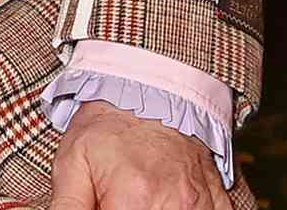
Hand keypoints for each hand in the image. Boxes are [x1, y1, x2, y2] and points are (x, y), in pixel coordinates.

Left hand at [49, 101, 230, 208]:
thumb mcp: (73, 161)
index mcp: (134, 198)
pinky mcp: (218, 203)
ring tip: (137, 197)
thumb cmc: (108, 127)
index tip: (102, 205)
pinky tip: (165, 200)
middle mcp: (175, 205)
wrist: (149, 89)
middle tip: (115, 199)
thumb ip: (67, 206)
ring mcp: (201, 206)